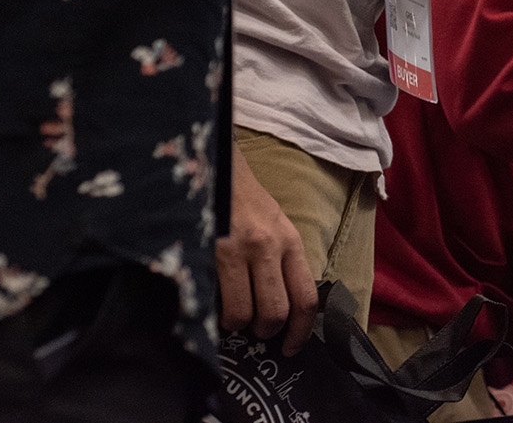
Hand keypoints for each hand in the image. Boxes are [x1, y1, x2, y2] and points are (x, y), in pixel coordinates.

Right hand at [216, 141, 317, 355]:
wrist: (213, 164)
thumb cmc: (244, 200)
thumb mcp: (275, 224)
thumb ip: (282, 260)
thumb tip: (285, 307)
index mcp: (289, 240)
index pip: (306, 297)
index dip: (301, 332)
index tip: (291, 347)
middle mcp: (267, 246)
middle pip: (275, 312)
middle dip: (265, 332)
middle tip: (256, 330)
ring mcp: (235, 250)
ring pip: (242, 314)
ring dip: (236, 324)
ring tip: (230, 314)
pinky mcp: (206, 252)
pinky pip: (212, 302)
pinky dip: (211, 314)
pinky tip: (210, 304)